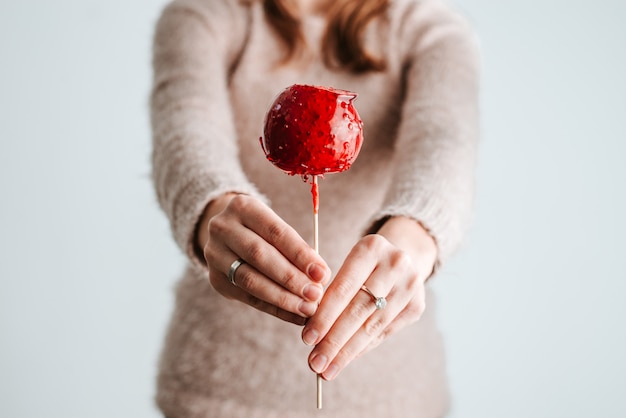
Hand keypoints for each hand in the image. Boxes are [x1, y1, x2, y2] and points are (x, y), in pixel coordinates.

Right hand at [197, 194, 330, 324]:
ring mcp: (215, 255)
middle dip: (291, 278)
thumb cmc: (264, 231)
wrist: (227, 234)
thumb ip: (296, 248)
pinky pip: (247, 298)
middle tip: (315, 294)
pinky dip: (274, 309)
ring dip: (282, 297)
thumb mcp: (276, 227)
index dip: (300, 254)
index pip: (275, 232)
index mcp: (243, 207)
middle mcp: (223, 228)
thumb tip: (320, 277)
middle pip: (259, 255)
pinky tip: (295, 316)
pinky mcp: (215, 280)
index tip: (322, 273)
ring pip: (250, 280)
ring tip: (307, 308)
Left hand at [301, 217, 436, 379]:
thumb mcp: (347, 266)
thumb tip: (312, 334)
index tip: (307, 339)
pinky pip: (384, 332)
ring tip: (327, 369)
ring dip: (347, 351)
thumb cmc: (362, 265)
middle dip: (334, 340)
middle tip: (315, 363)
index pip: (343, 288)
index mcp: (371, 247)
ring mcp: (410, 285)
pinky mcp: (417, 305)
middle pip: (359, 310)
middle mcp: (395, 263)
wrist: (402, 256)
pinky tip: (346, 359)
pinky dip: (362, 348)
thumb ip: (330, 293)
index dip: (324, 316)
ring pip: (372, 325)